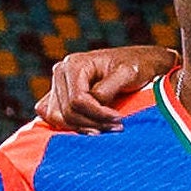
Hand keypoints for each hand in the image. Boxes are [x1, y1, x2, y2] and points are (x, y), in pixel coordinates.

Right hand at [39, 41, 168, 135]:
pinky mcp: (57, 95)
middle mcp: (61, 72)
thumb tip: (94, 102)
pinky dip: (69, 126)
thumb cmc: (136, 65)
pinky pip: (52, 117)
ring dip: (81, 127)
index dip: (98, 114)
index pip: (77, 100)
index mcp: (74, 64)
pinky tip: (90, 127)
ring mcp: (57, 84)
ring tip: (106, 128)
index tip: (119, 119)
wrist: (138, 62)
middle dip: (92, 122)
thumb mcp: (128, 73)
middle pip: (66, 111)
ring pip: (57, 117)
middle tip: (117, 126)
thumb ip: (107, 88)